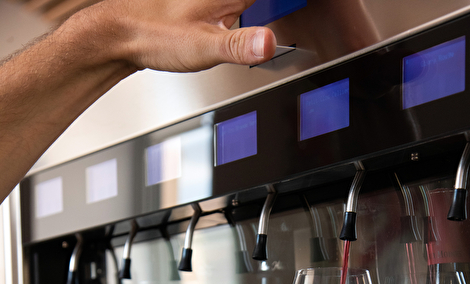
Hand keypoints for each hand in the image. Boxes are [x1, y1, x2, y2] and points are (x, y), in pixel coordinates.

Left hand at [87, 0, 277, 72]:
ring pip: (247, 3)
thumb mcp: (204, 47)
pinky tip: (241, 24)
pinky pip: (236, 5)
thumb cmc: (155, 35)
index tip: (303, 9)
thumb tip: (270, 45)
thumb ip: (240, 46)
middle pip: (260, 1)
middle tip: (291, 17)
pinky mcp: (206, 4)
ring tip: (277, 9)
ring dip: (258, 13)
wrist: (121, 33)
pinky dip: (244, 12)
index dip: (286, 5)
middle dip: (276, 9)